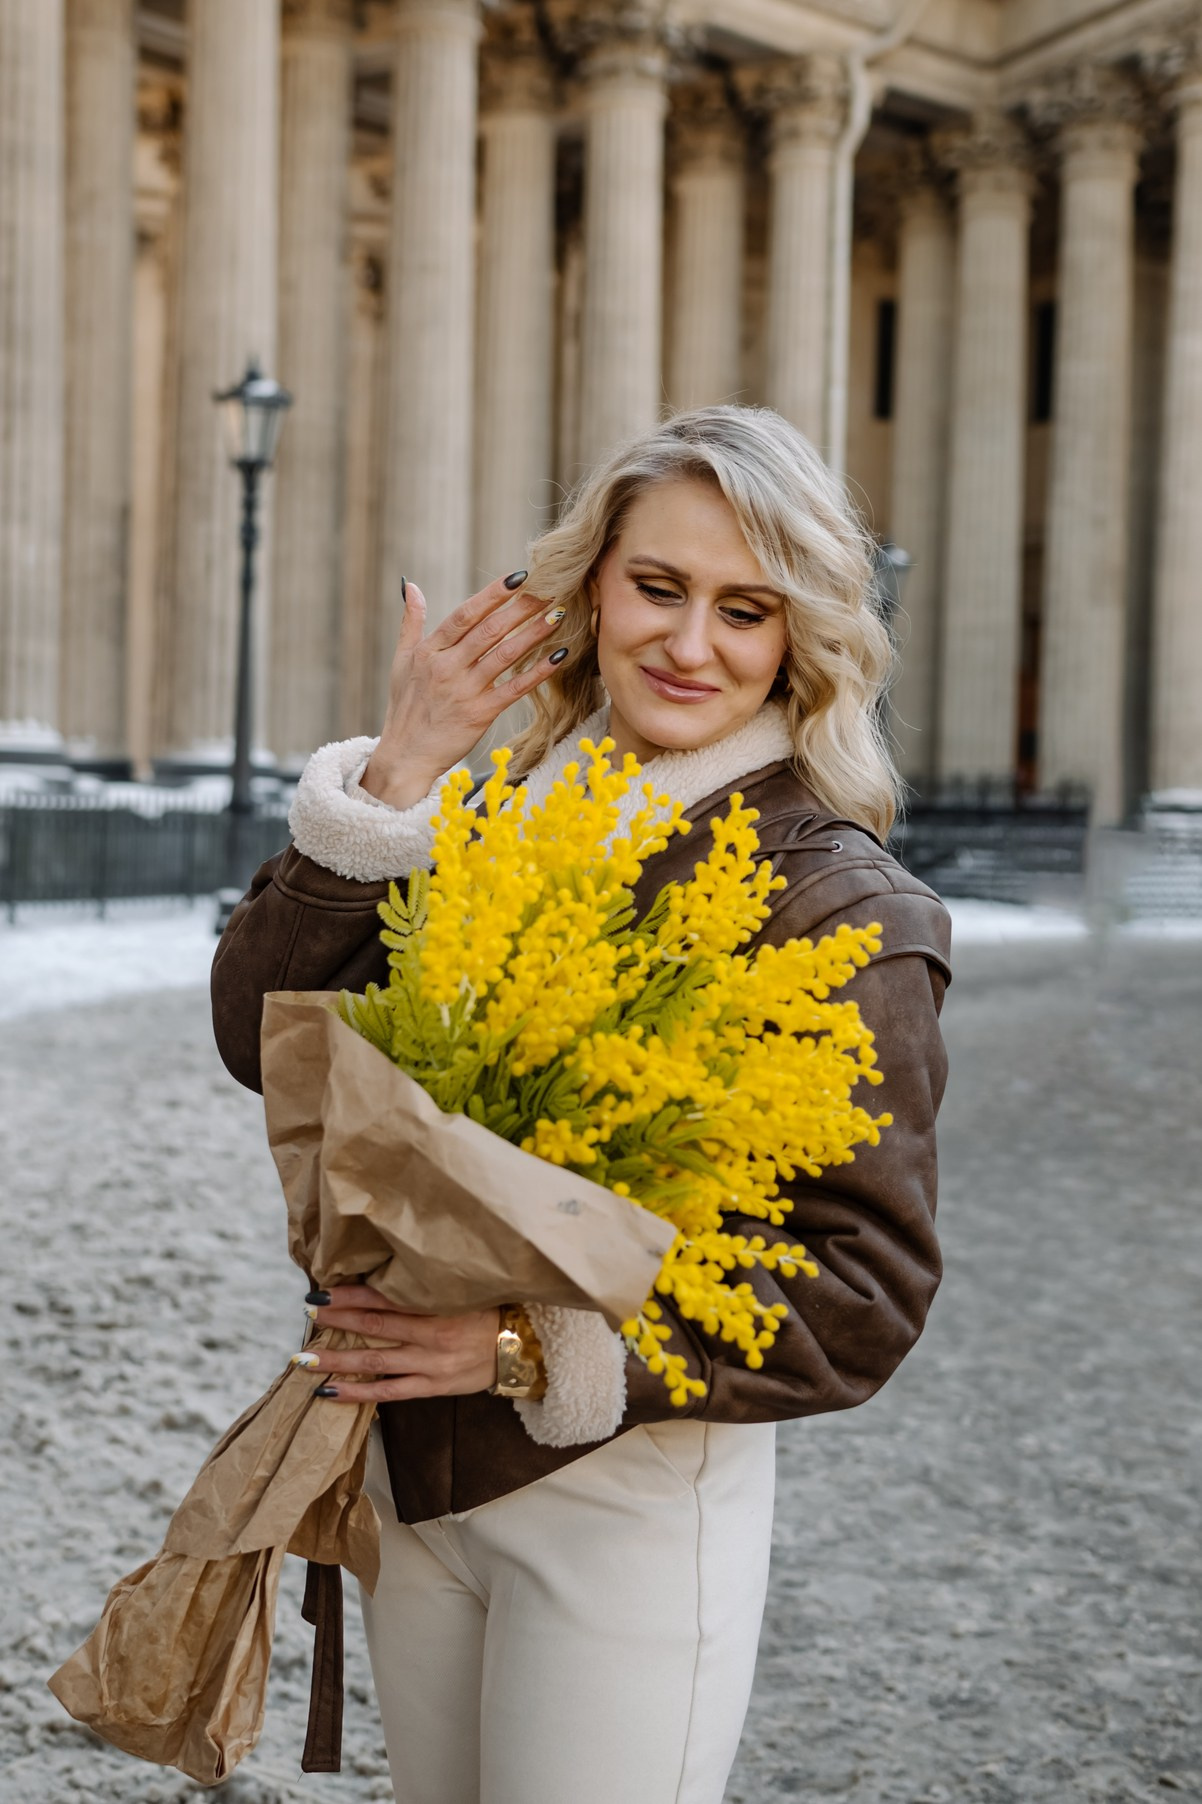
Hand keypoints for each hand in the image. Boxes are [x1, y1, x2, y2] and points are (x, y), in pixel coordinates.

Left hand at [294, 1285, 500, 1402]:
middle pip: (375, 1326)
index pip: (384, 1297)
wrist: (522, 1347)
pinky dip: (358, 1393)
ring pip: (376, 1362)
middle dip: (337, 1322)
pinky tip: (330, 1392)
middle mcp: (432, 1333)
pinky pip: (389, 1393)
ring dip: (338, 1361)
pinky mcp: (433, 1386)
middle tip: (307, 1315)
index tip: (321, 1293)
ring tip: (305, 1360)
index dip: (350, 1296)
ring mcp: (431, 1364)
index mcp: (438, 1304)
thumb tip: (381, 1277)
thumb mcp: (460, 1291)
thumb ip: (425, 1288)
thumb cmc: (488, 1311)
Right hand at [362, 573, 567, 808]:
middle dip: (521, 608)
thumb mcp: (401, 662)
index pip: (464, 615)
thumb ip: (410, 623)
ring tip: (557, 616)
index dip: (492, 595)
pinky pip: (514, 689)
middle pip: (489, 630)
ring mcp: (464, 691)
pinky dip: (537, 672)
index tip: (518, 577)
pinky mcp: (480, 714)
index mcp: (429, 651)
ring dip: (533, 634)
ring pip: (504, 655)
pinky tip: (558, 657)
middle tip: (549, 588)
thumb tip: (412, 586)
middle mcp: (446, 667)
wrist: (406, 756)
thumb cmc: (405, 708)